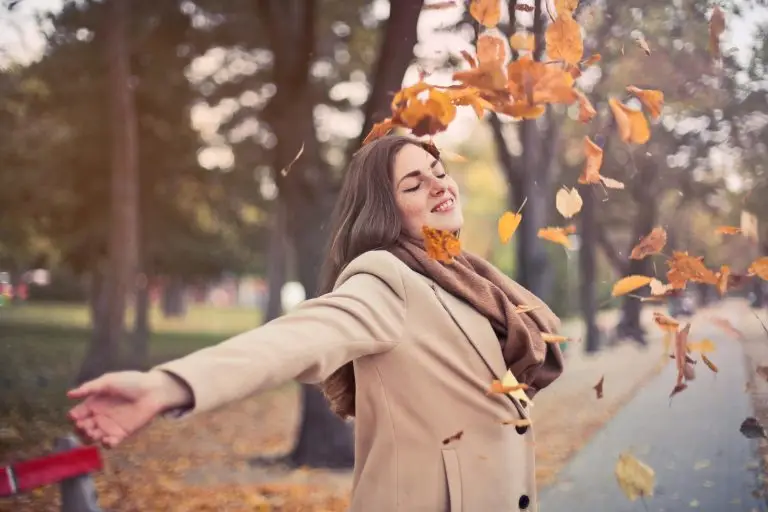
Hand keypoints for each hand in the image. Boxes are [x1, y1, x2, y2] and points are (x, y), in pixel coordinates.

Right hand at [67, 370, 191, 447]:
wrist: (153, 390)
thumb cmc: (131, 382)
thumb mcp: (108, 381)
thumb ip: (90, 388)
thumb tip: (69, 394)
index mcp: (94, 403)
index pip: (78, 414)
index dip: (74, 417)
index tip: (75, 417)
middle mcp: (99, 416)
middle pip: (83, 428)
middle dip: (80, 429)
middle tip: (84, 425)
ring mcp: (110, 426)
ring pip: (93, 437)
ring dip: (90, 438)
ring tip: (93, 432)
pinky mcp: (121, 434)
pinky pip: (110, 443)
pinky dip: (106, 444)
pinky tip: (107, 439)